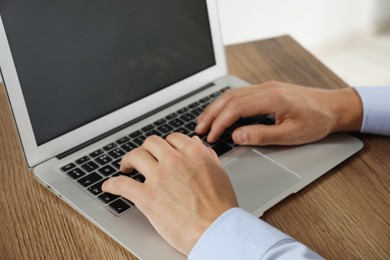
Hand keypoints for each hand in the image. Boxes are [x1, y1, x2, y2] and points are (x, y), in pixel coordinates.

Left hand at [102, 134, 237, 254]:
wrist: (216, 230)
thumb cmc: (220, 207)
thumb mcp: (219, 173)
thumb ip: (206, 154)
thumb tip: (194, 142)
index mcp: (193, 153)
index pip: (172, 138)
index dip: (164, 144)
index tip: (161, 151)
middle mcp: (174, 161)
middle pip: (151, 144)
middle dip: (146, 149)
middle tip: (143, 157)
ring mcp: (159, 177)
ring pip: (135, 156)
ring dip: (127, 160)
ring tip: (125, 166)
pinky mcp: (147, 197)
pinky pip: (122, 184)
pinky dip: (112, 184)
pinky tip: (109, 186)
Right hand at [196, 81, 362, 144]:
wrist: (333, 107)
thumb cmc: (316, 121)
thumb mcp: (291, 134)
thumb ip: (262, 135)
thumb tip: (236, 136)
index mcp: (271, 98)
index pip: (235, 108)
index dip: (219, 123)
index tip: (210, 137)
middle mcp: (265, 88)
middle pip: (229, 98)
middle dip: (211, 114)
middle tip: (199, 130)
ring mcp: (265, 87)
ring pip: (232, 94)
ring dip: (215, 108)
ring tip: (204, 122)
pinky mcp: (266, 90)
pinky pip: (239, 94)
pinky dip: (226, 104)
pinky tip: (220, 113)